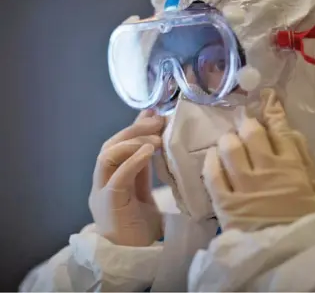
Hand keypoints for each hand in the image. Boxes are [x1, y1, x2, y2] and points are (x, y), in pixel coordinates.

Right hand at [89, 109, 164, 245]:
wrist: (136, 257)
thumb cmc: (141, 226)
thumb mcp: (144, 188)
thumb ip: (144, 164)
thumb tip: (154, 137)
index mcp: (110, 178)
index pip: (118, 144)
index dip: (134, 126)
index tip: (153, 113)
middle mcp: (102, 182)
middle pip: (110, 145)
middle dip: (134, 129)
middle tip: (157, 121)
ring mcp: (102, 192)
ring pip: (108, 156)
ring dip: (133, 142)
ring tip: (156, 138)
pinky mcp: (109, 204)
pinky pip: (118, 176)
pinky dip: (132, 160)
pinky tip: (149, 151)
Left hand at [203, 88, 314, 231]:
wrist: (288, 256)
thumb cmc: (306, 219)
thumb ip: (304, 158)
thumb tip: (288, 130)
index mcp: (291, 166)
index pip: (279, 128)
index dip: (272, 110)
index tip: (266, 98)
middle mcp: (266, 170)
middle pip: (250, 133)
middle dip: (246, 124)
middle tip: (244, 124)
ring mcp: (244, 186)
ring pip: (229, 148)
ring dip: (228, 140)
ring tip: (228, 142)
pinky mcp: (225, 202)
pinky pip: (212, 174)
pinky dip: (211, 161)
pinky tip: (213, 158)